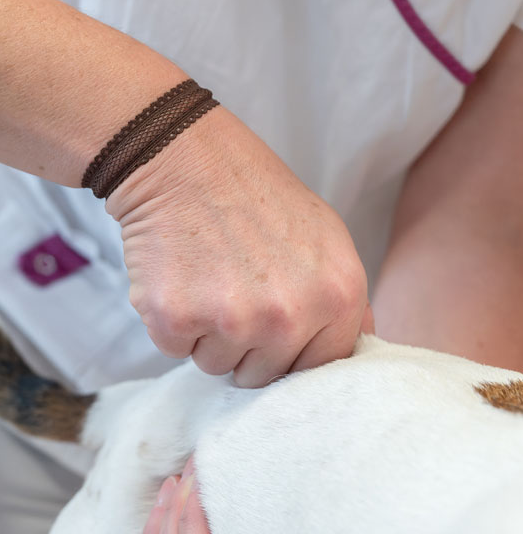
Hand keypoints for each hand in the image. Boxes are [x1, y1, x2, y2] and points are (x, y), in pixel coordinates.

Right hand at [108, 105, 368, 386]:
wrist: (183, 158)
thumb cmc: (253, 195)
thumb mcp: (326, 237)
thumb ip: (344, 299)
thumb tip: (360, 342)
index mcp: (338, 296)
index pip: (321, 368)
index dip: (294, 350)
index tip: (276, 325)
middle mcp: (289, 316)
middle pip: (264, 375)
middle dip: (247, 343)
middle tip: (234, 287)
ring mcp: (232, 321)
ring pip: (217, 365)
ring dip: (208, 333)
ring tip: (208, 277)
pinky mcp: (177, 319)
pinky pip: (175, 350)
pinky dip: (172, 322)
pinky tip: (181, 277)